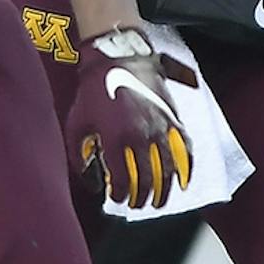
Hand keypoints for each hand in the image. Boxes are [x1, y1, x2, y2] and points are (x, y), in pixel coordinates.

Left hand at [63, 27, 193, 209]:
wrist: (118, 58)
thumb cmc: (93, 91)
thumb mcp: (76, 124)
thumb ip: (79, 156)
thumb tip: (90, 180)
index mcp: (115, 140)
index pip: (123, 182)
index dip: (121, 196)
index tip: (118, 199)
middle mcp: (140, 137)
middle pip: (147, 180)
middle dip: (142, 198)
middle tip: (138, 204)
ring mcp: (159, 127)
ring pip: (167, 169)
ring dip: (165, 190)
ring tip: (160, 200)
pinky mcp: (172, 117)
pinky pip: (184, 148)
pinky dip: (187, 167)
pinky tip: (184, 180)